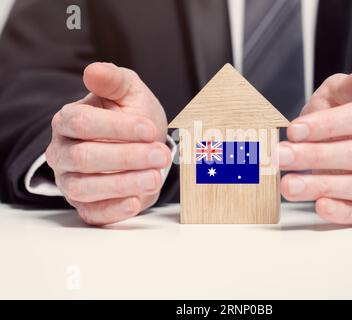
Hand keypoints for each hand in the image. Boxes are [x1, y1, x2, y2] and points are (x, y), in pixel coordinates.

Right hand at [46, 62, 171, 225]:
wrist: (142, 147)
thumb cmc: (134, 118)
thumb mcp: (129, 93)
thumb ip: (114, 81)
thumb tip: (93, 70)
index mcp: (68, 120)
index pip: (82, 123)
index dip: (116, 128)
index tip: (148, 130)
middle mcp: (63, 152)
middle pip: (84, 157)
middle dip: (127, 157)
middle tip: (160, 155)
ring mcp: (70, 181)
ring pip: (86, 187)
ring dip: (124, 184)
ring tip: (155, 177)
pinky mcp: (85, 204)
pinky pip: (92, 213)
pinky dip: (114, 210)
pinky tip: (135, 201)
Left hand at [279, 63, 351, 224]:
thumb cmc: (341, 118)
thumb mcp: (339, 96)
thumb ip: (351, 86)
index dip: (328, 125)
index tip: (294, 130)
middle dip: (315, 157)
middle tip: (281, 157)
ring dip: (321, 186)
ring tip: (288, 185)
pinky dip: (342, 212)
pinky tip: (320, 206)